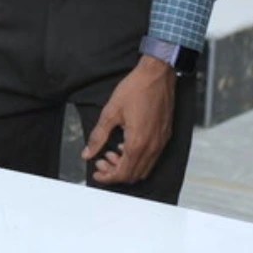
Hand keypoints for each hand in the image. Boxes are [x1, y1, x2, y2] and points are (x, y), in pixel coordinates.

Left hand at [83, 56, 174, 185]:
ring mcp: (161, 142)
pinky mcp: (165, 136)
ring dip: (127, 166)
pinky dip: (138, 159)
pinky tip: (126, 145)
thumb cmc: (137, 88)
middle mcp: (152, 147)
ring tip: (112, 153)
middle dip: (115, 173)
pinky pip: (152, 158)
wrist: (158, 74)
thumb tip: (88, 152)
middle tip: (101, 162)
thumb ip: (98, 136)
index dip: (107, 177)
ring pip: (144, 168)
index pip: (122, 173)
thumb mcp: (111, 112)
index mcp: (137, 143)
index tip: (97, 173)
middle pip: (134, 175)